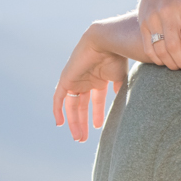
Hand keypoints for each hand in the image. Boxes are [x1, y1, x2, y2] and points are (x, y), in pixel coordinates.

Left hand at [53, 27, 128, 141]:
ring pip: (71, 105)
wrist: (105, 42)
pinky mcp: (66, 79)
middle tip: (83, 139)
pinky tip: (60, 124)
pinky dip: (58, 110)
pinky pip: (58, 98)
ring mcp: (75, 80)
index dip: (96, 114)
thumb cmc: (116, 56)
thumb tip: (122, 105)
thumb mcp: (121, 78)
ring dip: (74, 122)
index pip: (95, 101)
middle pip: (81, 106)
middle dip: (83, 122)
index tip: (98, 127)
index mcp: (99, 80)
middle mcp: (85, 81)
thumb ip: (120, 92)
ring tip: (78, 137)